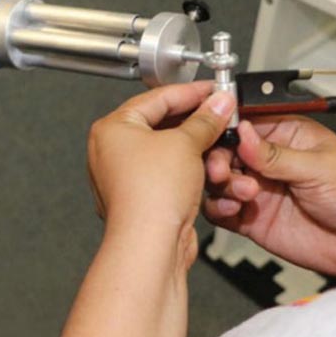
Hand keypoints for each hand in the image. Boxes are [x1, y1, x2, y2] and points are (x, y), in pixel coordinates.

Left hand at [86, 81, 233, 246]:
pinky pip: (171, 174)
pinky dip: (191, 170)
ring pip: (170, 151)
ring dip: (198, 149)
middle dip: (198, 123)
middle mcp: (113, 150)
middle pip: (163, 124)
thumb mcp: (185, 144)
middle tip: (223, 116)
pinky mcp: (143, 196)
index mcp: (112, 128)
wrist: (149, 244)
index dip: (191, 92)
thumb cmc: (149, 197)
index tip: (215, 92)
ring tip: (220, 146)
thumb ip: (205, 120)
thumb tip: (218, 104)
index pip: (157, 97)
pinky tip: (211, 170)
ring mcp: (126, 175)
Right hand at [204, 117, 335, 281]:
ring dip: (221, 184)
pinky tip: (233, 209)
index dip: (222, 127)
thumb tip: (242, 132)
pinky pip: (219, 209)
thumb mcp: (318, 166)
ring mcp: (257, 189)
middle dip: (216, 158)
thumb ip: (274, 154)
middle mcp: (266, 160)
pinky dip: (218, 208)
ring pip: (217, 180)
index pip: (242, 122)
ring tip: (244, 191)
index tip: (211, 133)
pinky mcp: (251, 217)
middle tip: (221, 169)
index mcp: (284, 135)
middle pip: (222, 150)